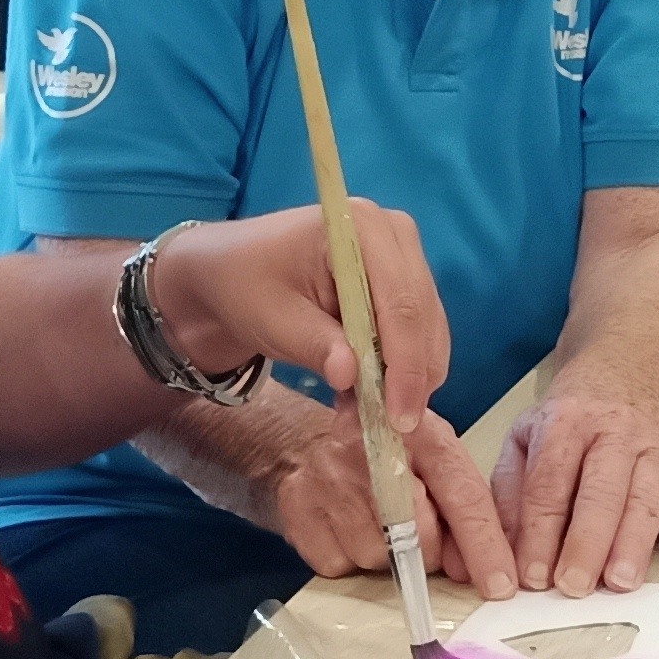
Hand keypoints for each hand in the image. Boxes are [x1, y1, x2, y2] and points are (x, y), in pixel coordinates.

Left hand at [150, 201, 450, 424]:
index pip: (400, 302)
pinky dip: (395, 374)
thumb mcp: (271, 318)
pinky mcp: (402, 287)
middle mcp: (395, 236)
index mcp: (362, 227)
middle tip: (383, 431)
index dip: (405, 364)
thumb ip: (314, 345)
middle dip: (408, 380)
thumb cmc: (245, 285)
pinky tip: (361, 399)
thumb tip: (352, 377)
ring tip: (358, 419)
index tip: (399, 417)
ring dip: (402, 382)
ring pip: (426, 334)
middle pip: (421, 319)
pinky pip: (415, 338)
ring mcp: (403, 260)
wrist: (233, 272)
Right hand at [259, 401, 517, 597]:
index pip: (461, 496)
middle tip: (418, 535)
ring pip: (377, 557)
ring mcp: (329, 479)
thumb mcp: (432, 462)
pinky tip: (346, 529)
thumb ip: (461, 509)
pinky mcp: (298, 509)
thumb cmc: (383, 455)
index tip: (499, 586)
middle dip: (428, 552)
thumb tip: (473, 572)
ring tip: (376, 523)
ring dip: (385, 555)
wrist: (305, 442)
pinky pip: (339, 565)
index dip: (484, 546)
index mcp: (419, 433)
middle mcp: (371, 450)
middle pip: (419, 537)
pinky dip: (348, 558)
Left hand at [491, 392, 658, 594]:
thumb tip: (506, 553)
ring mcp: (651, 449)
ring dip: (634, 545)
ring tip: (622, 583)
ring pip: (645, 500)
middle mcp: (613, 433)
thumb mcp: (521, 443)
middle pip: (601, 493)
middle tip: (574, 586)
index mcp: (566, 424)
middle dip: (587, 544)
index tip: (532, 576)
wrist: (614, 389)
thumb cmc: (563, 428)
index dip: (539, 534)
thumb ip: (509, 494)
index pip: (550, 485)